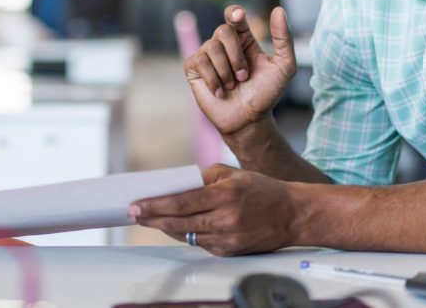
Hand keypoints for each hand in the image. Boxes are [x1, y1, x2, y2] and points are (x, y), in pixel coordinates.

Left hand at [128, 164, 296, 256]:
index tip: (136, 205)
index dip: (155, 205)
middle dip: (152, 218)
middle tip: (133, 213)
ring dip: (166, 227)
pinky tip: (175, 226)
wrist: (292, 215)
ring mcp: (227, 239)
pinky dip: (186, 234)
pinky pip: (200, 243)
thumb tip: (174, 187)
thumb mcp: (231, 174)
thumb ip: (202, 179)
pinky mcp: (230, 251)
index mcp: (225, 196)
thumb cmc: (262, 190)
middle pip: (178, 223)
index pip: (181, 203)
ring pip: (186, 235)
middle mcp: (225, 220)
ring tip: (150, 218)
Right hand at [184, 5, 295, 134]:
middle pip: (223, 30)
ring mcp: (207, 55)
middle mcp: (223, 45)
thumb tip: (278, 9)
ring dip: (226, 72)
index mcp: (243, 40)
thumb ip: (284, 39)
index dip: (234, 12)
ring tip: (232, 86)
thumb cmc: (266, 94)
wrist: (249, 120)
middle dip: (236, 55)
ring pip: (212, 47)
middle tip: (243, 77)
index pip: (233, 15)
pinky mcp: (193, 68)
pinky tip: (220, 92)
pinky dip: (214, 79)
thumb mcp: (283, 66)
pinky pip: (200, 61)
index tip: (239, 16)